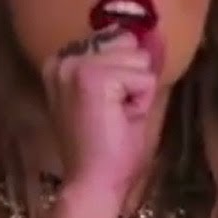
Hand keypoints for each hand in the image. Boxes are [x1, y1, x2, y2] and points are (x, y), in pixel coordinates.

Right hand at [43, 26, 158, 195]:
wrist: (92, 181)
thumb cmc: (107, 145)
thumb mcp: (116, 94)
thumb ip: (125, 63)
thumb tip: (154, 36)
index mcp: (63, 60)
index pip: (118, 38)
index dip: (126, 73)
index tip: (108, 103)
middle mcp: (64, 57)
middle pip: (130, 43)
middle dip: (133, 79)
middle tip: (114, 111)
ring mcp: (76, 65)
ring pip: (139, 59)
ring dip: (138, 91)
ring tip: (117, 116)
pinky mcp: (94, 77)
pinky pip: (145, 78)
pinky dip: (142, 102)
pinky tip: (120, 119)